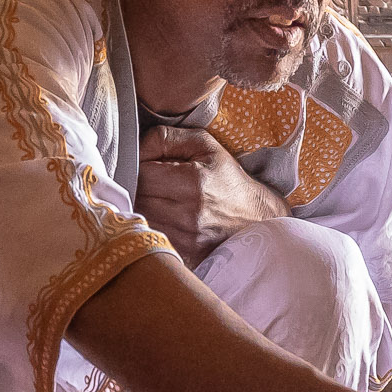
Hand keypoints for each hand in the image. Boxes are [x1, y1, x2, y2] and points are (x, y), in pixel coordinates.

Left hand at [136, 125, 286, 266]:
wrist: (256, 217)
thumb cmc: (227, 177)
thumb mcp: (203, 144)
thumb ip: (165, 138)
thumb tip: (135, 149)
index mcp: (191, 182)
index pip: (140, 173)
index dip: (136, 166)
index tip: (146, 165)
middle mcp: (187, 214)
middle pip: (135, 198)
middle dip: (134, 187)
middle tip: (146, 181)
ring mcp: (185, 238)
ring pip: (139, 220)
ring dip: (139, 208)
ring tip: (154, 199)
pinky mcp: (184, 254)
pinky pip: (150, 238)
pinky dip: (149, 227)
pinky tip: (160, 218)